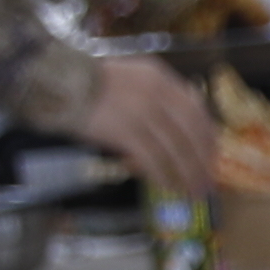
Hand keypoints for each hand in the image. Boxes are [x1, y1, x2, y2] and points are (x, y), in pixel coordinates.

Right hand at [77, 54, 216, 200]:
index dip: (207, 137)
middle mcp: (158, 94)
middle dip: (202, 161)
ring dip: (188, 174)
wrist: (58, 82)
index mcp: (161, 78)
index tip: (211, 156)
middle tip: (207, 181)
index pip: (196, 110)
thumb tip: (176, 129)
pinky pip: (154, 159)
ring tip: (193, 191)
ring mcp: (144, 113)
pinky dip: (164, 175)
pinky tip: (168, 186)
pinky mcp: (127, 132)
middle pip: (192, 133)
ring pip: (176, 149)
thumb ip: (156, 96)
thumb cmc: (89, 83)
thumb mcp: (131, 78)